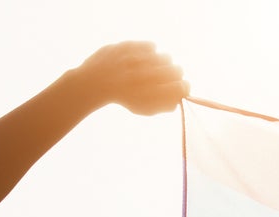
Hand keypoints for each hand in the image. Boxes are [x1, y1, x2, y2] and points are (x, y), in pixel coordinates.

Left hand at [70, 42, 187, 116]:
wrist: (95, 83)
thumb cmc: (124, 97)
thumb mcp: (145, 108)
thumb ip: (165, 105)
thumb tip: (179, 98)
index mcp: (153, 93)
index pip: (182, 87)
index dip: (183, 88)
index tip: (179, 88)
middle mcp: (148, 75)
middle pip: (177, 70)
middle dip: (174, 75)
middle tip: (165, 78)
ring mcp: (139, 59)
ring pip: (166, 57)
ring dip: (162, 63)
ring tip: (152, 68)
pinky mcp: (132, 46)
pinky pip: (152, 46)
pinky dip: (150, 52)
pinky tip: (142, 59)